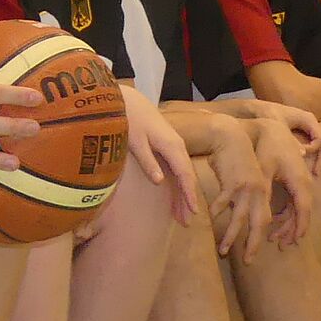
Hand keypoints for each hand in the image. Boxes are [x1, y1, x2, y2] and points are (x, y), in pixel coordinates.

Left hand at [129, 98, 199, 225]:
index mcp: (171, 145)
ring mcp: (172, 145)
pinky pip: (175, 168)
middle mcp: (176, 146)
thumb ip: (148, 161)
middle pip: (186, 177)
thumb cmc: (129, 117)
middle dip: (187, 200)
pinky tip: (173, 195)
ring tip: (180, 216)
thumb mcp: (135, 140)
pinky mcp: (165, 145)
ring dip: (181, 194)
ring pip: (181, 173)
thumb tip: (160, 182)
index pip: (185, 174)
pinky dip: (176, 183)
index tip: (193, 212)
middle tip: (186, 223)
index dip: (189, 194)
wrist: (127, 98)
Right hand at [206, 121, 273, 262]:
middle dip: (253, 244)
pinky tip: (209, 220)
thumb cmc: (234, 156)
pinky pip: (224, 202)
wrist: (230, 135)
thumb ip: (243, 195)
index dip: (260, 236)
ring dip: (232, 236)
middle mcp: (258, 193)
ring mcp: (246, 188)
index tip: (253, 251)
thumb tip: (231, 211)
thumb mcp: (244, 176)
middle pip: (258, 224)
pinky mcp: (233, 182)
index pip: (265, 220)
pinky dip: (217, 211)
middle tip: (248, 261)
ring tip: (224, 251)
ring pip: (240, 218)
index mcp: (262, 192)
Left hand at [252, 119, 317, 245]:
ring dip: (288, 222)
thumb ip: (264, 194)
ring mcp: (300, 178)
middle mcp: (304, 181)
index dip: (298, 228)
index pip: (304, 210)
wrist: (269, 125)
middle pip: (302, 211)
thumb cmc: (264, 146)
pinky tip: (275, 220)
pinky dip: (286, 211)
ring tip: (275, 237)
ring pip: (298, 206)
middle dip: (292, 229)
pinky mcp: (294, 176)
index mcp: (299, 180)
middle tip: (280, 244)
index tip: (292, 242)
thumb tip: (261, 217)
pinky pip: (295, 198)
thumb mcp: (262, 170)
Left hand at [258, 102, 320, 172]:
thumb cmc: (267, 115)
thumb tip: (303, 153)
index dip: (314, 149)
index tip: (303, 155)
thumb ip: (290, 139)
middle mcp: (311, 122)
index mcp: (307, 119)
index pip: (320, 137)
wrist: (256, 110)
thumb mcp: (277, 126)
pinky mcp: (305, 132)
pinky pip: (318, 144)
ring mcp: (309, 127)